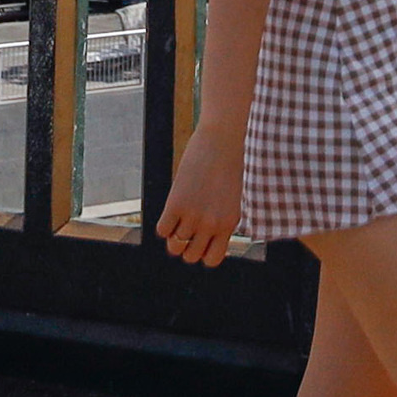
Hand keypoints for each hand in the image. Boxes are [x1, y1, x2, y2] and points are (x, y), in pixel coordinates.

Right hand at [156, 118, 244, 266]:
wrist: (225, 137)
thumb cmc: (232, 162)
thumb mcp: (234, 196)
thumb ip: (223, 217)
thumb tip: (206, 234)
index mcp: (229, 224)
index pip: (212, 260)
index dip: (203, 252)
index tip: (201, 239)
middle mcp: (212, 224)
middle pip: (190, 256)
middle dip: (186, 246)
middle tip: (186, 228)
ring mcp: (194, 215)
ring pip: (174, 247)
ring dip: (173, 237)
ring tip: (177, 220)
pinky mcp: (177, 202)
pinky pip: (162, 230)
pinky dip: (164, 225)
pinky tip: (170, 210)